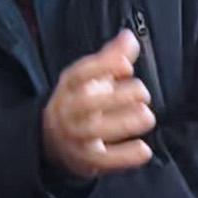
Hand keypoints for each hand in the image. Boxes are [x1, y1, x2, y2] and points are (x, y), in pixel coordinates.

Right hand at [41, 33, 153, 179]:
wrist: (51, 139)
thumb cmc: (79, 102)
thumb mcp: (89, 78)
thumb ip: (110, 58)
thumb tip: (129, 37)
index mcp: (70, 86)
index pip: (81, 73)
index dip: (103, 67)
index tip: (126, 65)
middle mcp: (70, 110)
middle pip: (88, 102)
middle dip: (118, 96)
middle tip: (142, 93)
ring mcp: (77, 136)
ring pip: (96, 130)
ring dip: (124, 123)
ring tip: (146, 116)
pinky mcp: (87, 160)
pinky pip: (105, 160)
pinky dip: (125, 156)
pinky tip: (144, 150)